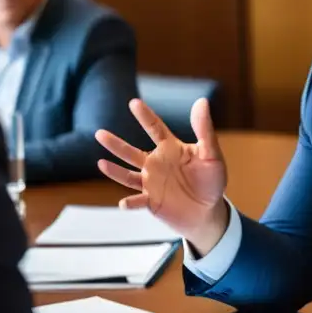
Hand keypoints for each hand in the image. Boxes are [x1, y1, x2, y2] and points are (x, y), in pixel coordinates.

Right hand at [95, 98, 228, 253]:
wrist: (209, 211)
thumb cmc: (212, 180)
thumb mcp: (212, 154)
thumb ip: (204, 129)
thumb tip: (201, 102)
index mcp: (170, 148)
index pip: (155, 128)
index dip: (145, 116)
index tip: (133, 102)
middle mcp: (156, 163)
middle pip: (132, 152)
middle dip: (116, 144)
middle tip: (99, 133)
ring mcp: (151, 182)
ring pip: (127, 175)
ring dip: (114, 171)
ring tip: (101, 163)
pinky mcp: (151, 201)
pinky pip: (138, 201)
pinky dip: (130, 202)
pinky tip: (124, 203)